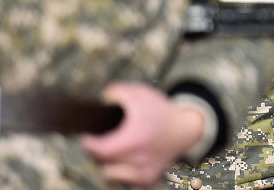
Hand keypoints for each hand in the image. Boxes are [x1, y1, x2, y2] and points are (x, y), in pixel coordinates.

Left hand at [81, 83, 205, 186]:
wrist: (184, 130)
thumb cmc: (160, 111)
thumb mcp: (140, 93)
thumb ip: (116, 92)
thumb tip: (100, 100)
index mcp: (138, 138)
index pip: (100, 150)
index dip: (89, 143)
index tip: (89, 134)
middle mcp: (142, 159)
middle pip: (102, 161)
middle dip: (97, 149)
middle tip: (102, 137)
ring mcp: (145, 173)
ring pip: (108, 173)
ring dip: (107, 161)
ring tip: (115, 147)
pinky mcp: (147, 180)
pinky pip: (121, 179)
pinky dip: (119, 169)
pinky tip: (125, 157)